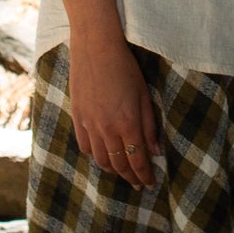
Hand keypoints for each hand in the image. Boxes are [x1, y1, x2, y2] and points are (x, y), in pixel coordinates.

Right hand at [68, 32, 160, 189]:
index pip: (137, 160)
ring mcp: (90, 125)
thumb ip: (149, 126)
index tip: (149, 184)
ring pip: (101, 160)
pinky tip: (102, 155)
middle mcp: (108, 129)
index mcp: (128, 124)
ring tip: (121, 172)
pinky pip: (85, 146)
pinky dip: (94, 156)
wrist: (95, 48)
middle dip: (130, 177)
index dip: (144, 176)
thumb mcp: (144, 96)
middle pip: (119, 164)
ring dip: (113, 170)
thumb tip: (155, 151)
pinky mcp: (77, 117)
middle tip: (137, 184)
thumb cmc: (125, 68)